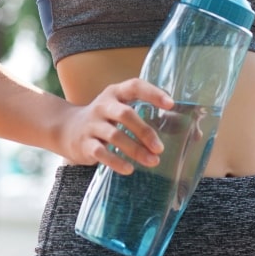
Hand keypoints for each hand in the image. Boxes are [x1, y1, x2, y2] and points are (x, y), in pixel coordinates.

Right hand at [56, 79, 174, 173]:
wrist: (66, 129)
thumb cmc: (104, 120)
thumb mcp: (118, 109)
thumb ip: (143, 116)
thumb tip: (188, 132)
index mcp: (115, 93)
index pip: (134, 86)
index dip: (152, 93)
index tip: (171, 104)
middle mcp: (103, 106)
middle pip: (125, 114)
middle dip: (144, 131)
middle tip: (160, 148)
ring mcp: (92, 124)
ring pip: (115, 136)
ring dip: (135, 150)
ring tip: (152, 162)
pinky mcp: (85, 143)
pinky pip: (101, 153)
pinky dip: (116, 161)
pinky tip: (129, 169)